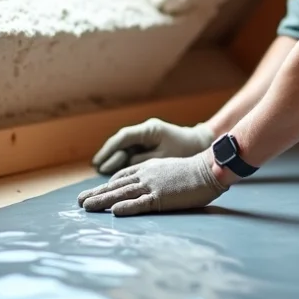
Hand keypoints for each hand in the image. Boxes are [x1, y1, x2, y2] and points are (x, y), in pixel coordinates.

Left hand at [77, 152, 226, 215]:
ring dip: (102, 200)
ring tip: (86, 207)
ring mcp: (153, 186)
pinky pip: (141, 203)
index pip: (121, 177)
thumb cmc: (194, 172)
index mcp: (148, 168)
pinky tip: (114, 212)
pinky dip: (127, 207)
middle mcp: (146, 175)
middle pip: (116, 185)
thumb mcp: (170, 169)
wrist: (209, 168)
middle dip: (96, 193)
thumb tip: (149, 186)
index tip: (94, 192)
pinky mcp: (162, 197)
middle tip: (79, 202)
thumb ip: (156, 176)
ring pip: (122, 194)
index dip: (106, 185)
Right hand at [90, 118, 213, 174]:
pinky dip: (124, 159)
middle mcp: (146, 131)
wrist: (203, 145)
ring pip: (126, 146)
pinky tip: (117, 168)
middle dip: (108, 154)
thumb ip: (142, 160)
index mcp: (149, 130)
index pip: (123, 138)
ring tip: (100, 169)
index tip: (98, 162)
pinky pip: (134, 150)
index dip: (109, 151)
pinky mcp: (152, 144)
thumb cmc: (186, 152)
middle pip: (122, 142)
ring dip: (114, 157)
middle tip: (95, 167)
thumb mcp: (163, 158)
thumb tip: (122, 165)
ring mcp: (149, 137)